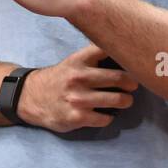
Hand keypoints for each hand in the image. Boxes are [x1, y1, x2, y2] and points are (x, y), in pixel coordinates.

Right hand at [17, 44, 137, 132]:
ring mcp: (78, 98)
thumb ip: (95, 56)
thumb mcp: (74, 61)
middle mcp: (79, 77)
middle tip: (133, 85)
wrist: (31, 97)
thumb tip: (126, 52)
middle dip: (132, 82)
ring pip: (117, 100)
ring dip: (126, 101)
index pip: (109, 50)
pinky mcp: (77, 117)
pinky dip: (110, 117)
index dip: (126, 54)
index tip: (136, 60)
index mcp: (80, 60)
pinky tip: (106, 113)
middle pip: (120, 78)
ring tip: (126, 100)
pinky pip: (106, 118)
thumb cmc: (60, 78)